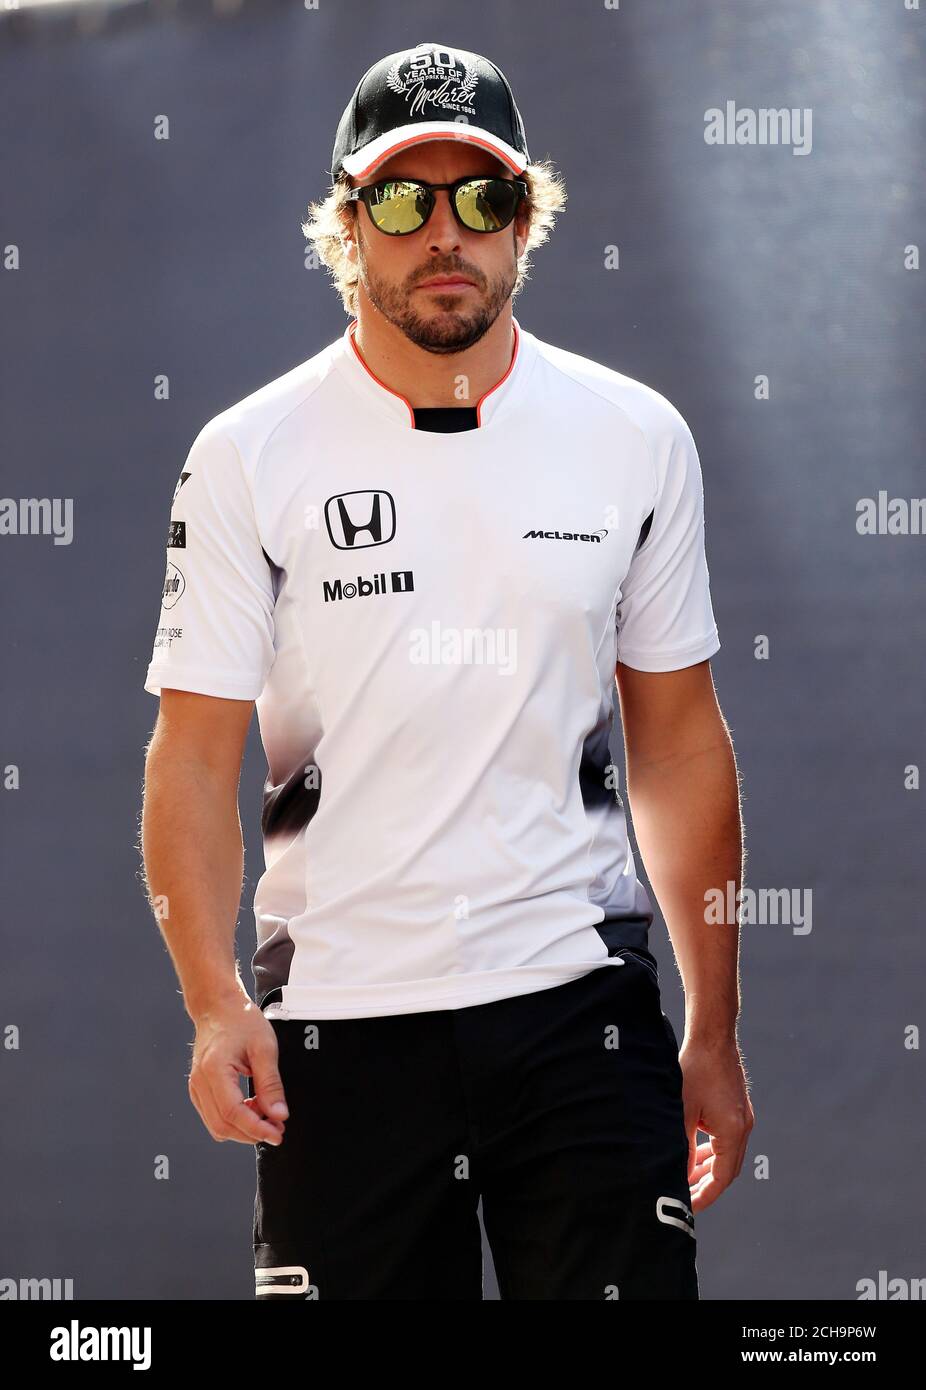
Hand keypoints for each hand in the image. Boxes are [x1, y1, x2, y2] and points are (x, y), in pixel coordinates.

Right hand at [187, 991, 289, 1145]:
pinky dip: (233, 1119)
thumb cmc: (239, 1019)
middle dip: (251, 1133)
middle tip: (276, 1127)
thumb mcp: (265, 1048)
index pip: (233, 1113)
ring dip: (242, 1128)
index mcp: (214, 1070)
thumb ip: (271, 1084)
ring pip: (216, 1125)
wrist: (219, 1006)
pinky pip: (213, 1116)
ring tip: (265, 1114)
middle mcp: (200, 1082)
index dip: (257, 1129)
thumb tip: (278, 1114)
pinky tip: (251, 1107)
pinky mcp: (198, 1088)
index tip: (277, 1134)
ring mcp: (196, 1086)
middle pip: (222, 1125)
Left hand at [677, 1035, 753, 1211]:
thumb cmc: (695, 1070)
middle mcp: (743, 1128)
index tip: (689, 1205)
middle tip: (686, 1195)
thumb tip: (678, 1173)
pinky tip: (696, 1151)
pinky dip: (713, 1150)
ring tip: (688, 1177)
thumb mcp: (683, 1111)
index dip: (705, 1195)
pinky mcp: (738, 1109)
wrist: (713, 1038)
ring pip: (728, 1155)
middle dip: (707, 1185)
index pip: (722, 1178)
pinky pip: (727, 1139)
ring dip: (709, 1168)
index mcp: (732, 1133)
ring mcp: (743, 1118)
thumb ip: (682, 1145)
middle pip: (728, 1170)